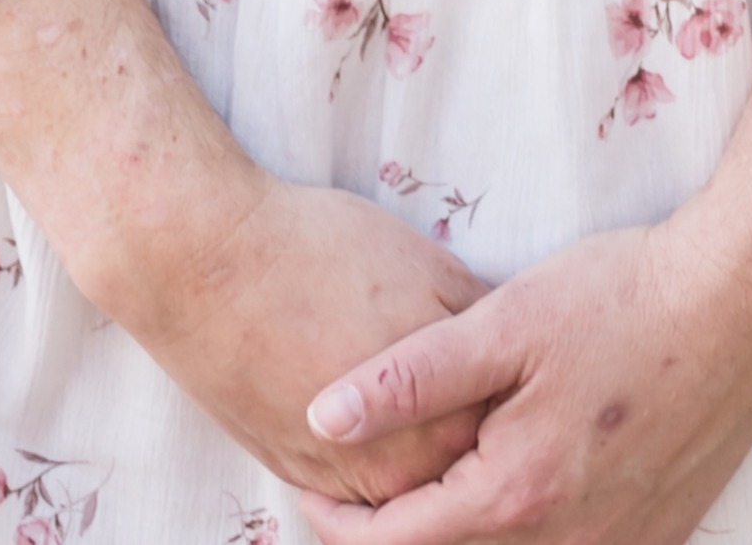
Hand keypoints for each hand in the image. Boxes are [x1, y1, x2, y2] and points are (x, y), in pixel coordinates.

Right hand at [0, 0, 486, 503]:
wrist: (206, 264)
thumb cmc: (322, 253)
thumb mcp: (429, 270)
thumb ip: (481, 322)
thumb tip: (523, 344)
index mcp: (443, 421)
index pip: (512, 436)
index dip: (530, 407)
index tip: (545, 389)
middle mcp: (395, 470)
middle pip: (463, 477)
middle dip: (488, 450)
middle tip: (507, 416)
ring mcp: (340, 480)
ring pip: (408, 496)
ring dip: (431, 473)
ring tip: (447, 427)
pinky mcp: (295, 473)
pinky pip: (354, 497)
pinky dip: (378, 477)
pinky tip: (393, 442)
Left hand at [288, 218, 751, 544]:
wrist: (742, 300)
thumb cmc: (621, 298)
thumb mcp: (504, 320)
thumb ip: (409, 377)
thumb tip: (320, 418)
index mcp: (516, 495)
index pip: (395, 544)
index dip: (334, 522)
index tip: (303, 483)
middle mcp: (567, 544)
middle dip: (393, 533)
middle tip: (350, 488)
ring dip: (463, 536)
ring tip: (428, 484)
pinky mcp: (661, 533)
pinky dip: (529, 536)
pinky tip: (519, 486)